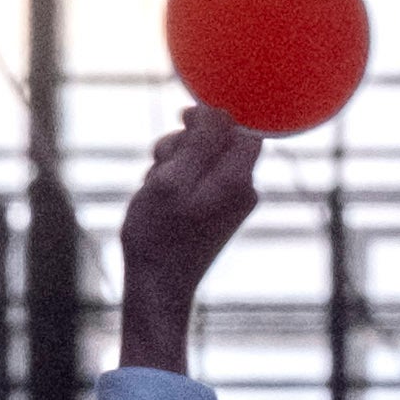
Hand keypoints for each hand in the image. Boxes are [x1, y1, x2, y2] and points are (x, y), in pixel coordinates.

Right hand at [113, 104, 263, 378]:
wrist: (157, 289)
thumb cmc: (158, 236)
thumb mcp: (172, 178)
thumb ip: (201, 140)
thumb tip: (218, 110)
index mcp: (238, 179)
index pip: (240, 125)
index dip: (210, 119)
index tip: (182, 124)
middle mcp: (245, 189)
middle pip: (220, 140)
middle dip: (185, 143)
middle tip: (159, 163)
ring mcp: (234, 203)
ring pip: (206, 160)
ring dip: (175, 163)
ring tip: (154, 187)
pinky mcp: (219, 214)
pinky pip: (202, 181)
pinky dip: (178, 183)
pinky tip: (160, 200)